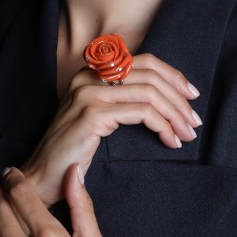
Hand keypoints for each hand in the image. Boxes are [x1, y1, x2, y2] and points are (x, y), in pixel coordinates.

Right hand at [21, 53, 201, 206]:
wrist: (42, 175)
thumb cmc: (72, 151)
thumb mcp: (98, 118)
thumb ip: (121, 101)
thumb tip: (163, 99)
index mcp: (90, 74)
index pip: (142, 61)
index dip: (172, 75)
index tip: (191, 96)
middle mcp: (88, 77)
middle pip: (149, 75)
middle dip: (178, 98)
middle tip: (194, 121)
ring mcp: (89, 94)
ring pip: (149, 93)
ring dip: (175, 114)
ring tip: (187, 134)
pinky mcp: (92, 114)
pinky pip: (142, 113)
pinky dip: (163, 126)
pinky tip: (170, 141)